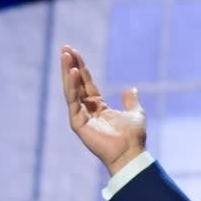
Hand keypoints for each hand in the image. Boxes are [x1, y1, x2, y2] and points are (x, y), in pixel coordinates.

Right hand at [61, 44, 146, 175]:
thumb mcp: (135, 113)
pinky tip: (72, 72)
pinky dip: (72, 87)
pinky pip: (73, 101)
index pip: (86, 83)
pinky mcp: (77, 123)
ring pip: (71, 90)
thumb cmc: (133, 137)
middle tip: (65, 48)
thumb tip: (132, 89)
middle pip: (76, 83)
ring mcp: (81, 116)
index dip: (81, 68)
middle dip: (70, 65)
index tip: (74, 51)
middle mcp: (87, 110)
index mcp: (98, 107)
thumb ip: (131, 100)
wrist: (131, 153)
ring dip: (67, 72)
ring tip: (65, 55)